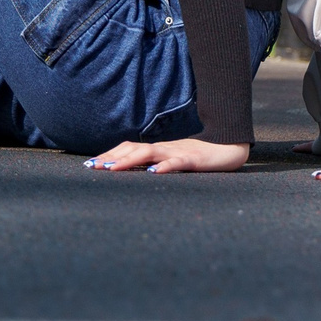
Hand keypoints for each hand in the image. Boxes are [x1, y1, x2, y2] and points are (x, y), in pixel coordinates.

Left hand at [83, 137, 250, 173]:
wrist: (229, 147)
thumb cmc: (200, 157)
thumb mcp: (174, 161)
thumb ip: (157, 164)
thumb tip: (136, 172)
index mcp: (159, 149)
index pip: (129, 148)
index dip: (110, 154)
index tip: (91, 164)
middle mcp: (164, 148)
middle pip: (133, 149)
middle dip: (112, 158)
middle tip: (93, 167)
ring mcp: (178, 152)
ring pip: (149, 153)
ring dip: (128, 160)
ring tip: (112, 169)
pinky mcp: (193, 159)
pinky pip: (176, 162)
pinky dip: (164, 166)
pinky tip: (154, 172)